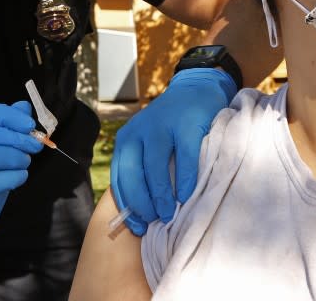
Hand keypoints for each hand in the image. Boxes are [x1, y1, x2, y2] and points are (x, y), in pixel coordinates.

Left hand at [110, 68, 236, 234]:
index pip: (119, 176)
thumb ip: (141, 167)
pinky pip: (185, 157)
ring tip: (169, 214)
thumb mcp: (148, 142)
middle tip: (154, 221)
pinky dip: (185, 179)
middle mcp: (139, 131)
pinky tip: (187, 194)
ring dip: (161, 195)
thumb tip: (139, 213)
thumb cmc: (171, 127)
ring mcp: (163, 126)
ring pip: (155, 168)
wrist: (196, 89)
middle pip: (133, 173)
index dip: (126, 205)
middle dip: (142, 202)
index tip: (137, 227)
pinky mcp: (187, 124)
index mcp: (126, 138)